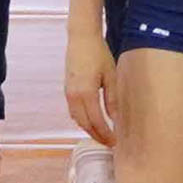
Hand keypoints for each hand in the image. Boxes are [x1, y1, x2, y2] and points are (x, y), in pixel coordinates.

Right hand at [65, 22, 119, 144]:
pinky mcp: (67, 90)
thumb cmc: (99, 54)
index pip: (96, 122)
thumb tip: (116, 119)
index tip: (114, 142)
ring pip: (77, 119)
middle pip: (84, 124)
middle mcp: (73, 96)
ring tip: (102, 135)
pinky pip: (73, 111)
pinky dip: (82, 120)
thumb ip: (112, 99)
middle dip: (97, 136)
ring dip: (88, 129)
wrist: (81, 39)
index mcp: (86, 94)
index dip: (105, 134)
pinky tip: (92, 121)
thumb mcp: (111, 76)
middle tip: (109, 143)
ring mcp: (68, 93)